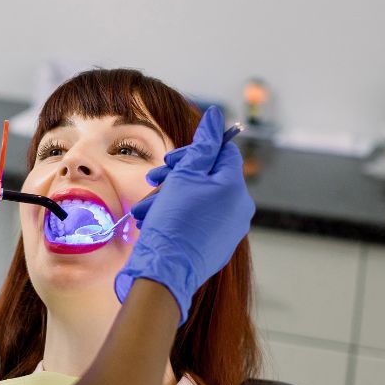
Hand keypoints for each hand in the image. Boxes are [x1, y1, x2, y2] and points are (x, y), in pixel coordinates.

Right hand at [114, 106, 253, 323]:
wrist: (167, 270)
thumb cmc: (175, 220)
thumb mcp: (185, 175)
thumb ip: (202, 145)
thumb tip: (215, 114)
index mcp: (235, 188)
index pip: (223, 153)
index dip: (195, 151)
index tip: (170, 161)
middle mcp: (239, 209)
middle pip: (208, 177)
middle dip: (176, 177)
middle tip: (153, 181)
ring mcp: (230, 230)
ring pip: (198, 200)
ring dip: (169, 198)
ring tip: (145, 209)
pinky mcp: (217, 246)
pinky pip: (198, 221)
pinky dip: (177, 216)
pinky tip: (154, 221)